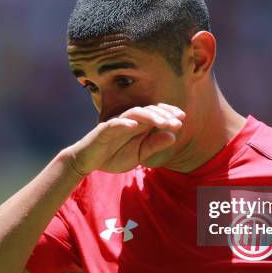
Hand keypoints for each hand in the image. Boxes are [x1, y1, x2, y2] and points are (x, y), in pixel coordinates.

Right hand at [63, 103, 184, 173]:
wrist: (89, 162)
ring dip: (150, 116)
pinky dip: (124, 123)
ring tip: (162, 123)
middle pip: (148, 110)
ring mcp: (116, 123)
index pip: (156, 113)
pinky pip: (114, 124)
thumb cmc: (114, 156)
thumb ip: (154, 145)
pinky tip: (134, 126)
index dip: (168, 113)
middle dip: (163, 114)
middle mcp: (129, 120)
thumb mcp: (139, 155)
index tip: (182, 117)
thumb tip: (173, 137)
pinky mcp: (103, 130)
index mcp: (139, 125)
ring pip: (134, 113)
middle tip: (177, 121)